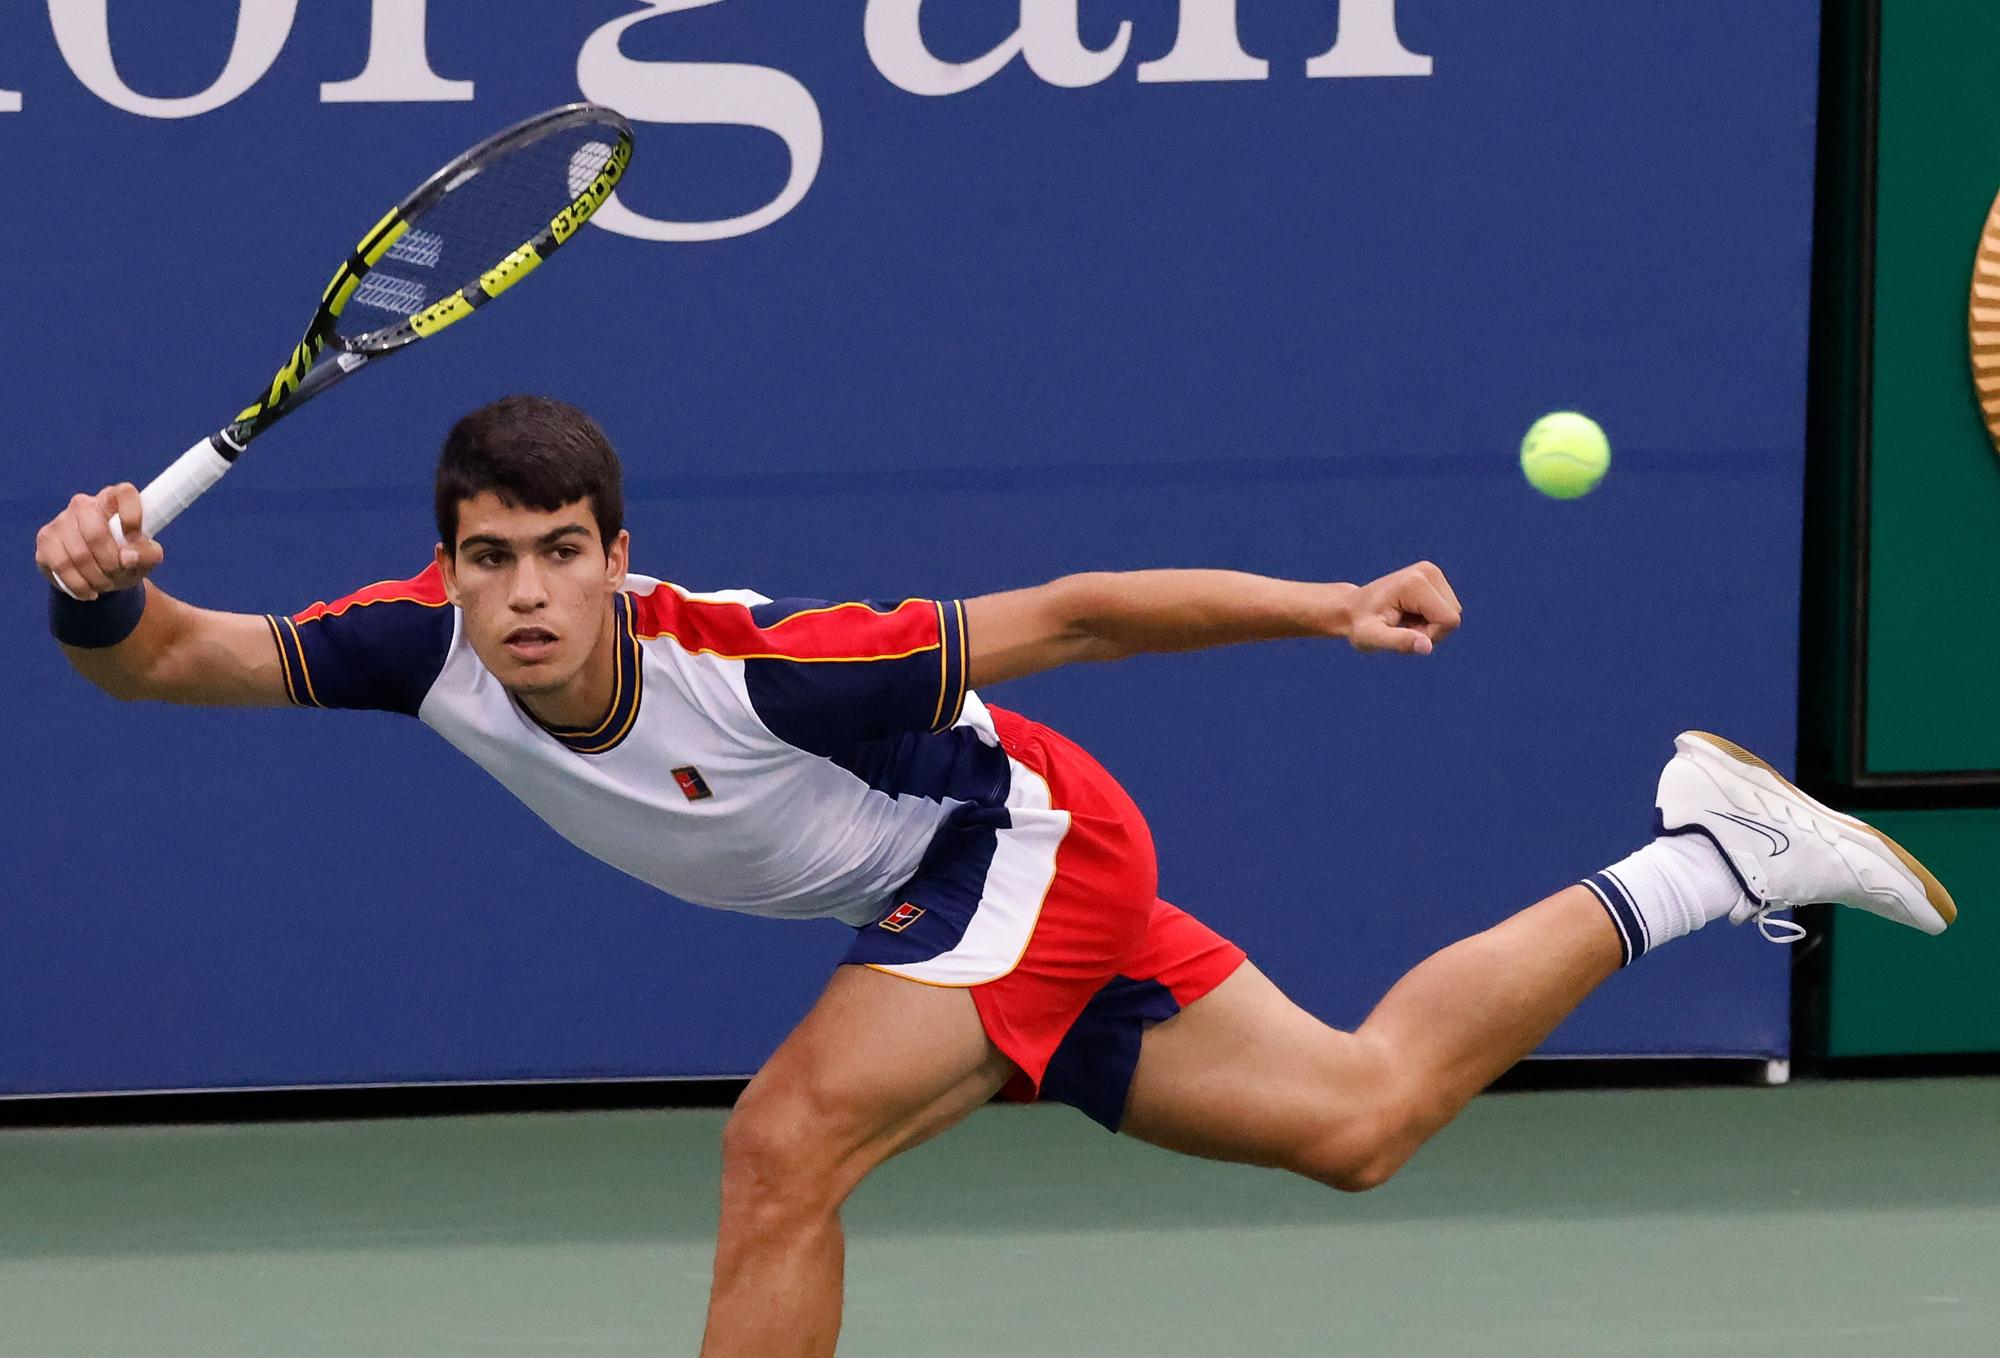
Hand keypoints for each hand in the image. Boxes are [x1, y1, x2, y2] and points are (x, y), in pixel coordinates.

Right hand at [35, 484, 163, 601]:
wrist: (101, 574)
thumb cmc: (126, 558)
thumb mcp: (146, 558)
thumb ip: (148, 554)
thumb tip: (129, 557)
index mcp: (114, 500)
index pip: (124, 493)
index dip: (132, 515)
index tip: (135, 538)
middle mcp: (84, 504)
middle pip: (96, 534)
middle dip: (111, 563)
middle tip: (118, 574)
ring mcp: (61, 520)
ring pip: (78, 554)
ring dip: (96, 578)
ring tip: (105, 584)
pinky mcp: (46, 539)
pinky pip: (61, 566)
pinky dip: (79, 585)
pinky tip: (89, 591)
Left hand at [1343, 560, 1461, 655]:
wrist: (1352, 608)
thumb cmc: (1359, 624)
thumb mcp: (1373, 637)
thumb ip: (1399, 641)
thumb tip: (1427, 647)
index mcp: (1416, 583)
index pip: (1449, 621)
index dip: (1431, 635)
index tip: (1404, 631)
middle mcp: (1428, 571)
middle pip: (1453, 616)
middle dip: (1431, 630)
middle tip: (1401, 627)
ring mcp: (1432, 572)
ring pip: (1452, 613)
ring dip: (1430, 625)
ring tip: (1403, 621)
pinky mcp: (1433, 577)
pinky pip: (1447, 608)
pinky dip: (1430, 618)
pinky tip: (1409, 614)